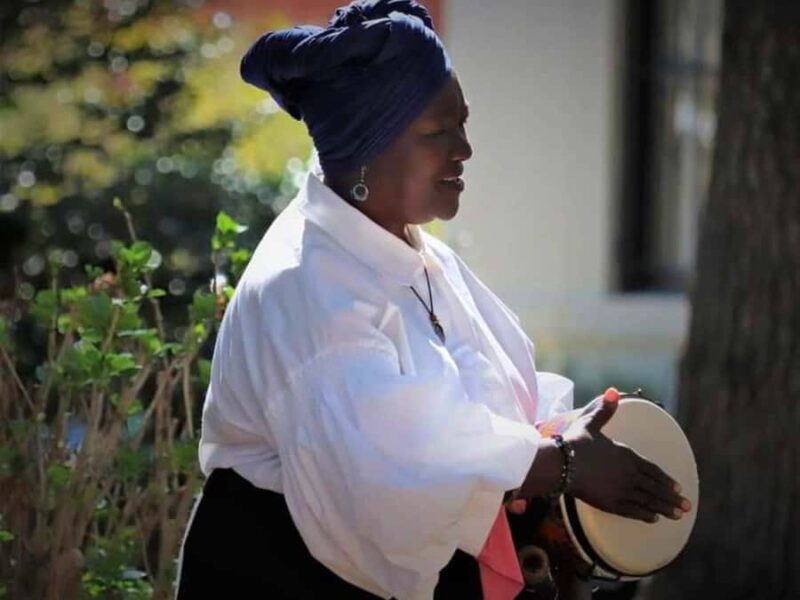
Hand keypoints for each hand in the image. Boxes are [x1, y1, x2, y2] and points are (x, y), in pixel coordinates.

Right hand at [562, 390, 691, 522]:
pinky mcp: (610, 503)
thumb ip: (605, 410)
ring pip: (647, 501)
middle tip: (687, 506)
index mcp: (627, 456)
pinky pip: (632, 511)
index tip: (678, 486)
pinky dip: (644, 515)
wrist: (561, 464)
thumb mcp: (591, 423)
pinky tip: (653, 519)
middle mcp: (629, 475)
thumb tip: (613, 391)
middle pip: (655, 488)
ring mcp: (620, 491)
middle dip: (672, 498)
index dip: (666, 479)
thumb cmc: (575, 442)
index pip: (652, 470)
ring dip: (664, 509)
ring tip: (678, 516)